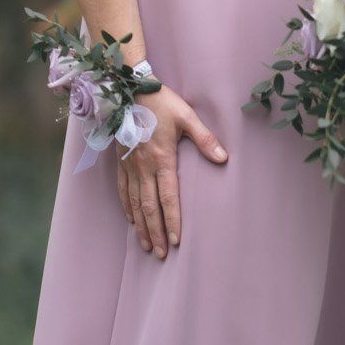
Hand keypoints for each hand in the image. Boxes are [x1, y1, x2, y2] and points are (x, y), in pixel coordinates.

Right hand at [114, 84, 226, 260]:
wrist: (128, 90)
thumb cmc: (161, 102)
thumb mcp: (187, 116)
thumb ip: (204, 138)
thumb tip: (223, 158)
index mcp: (162, 159)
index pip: (168, 198)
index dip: (173, 221)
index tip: (177, 241)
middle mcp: (144, 168)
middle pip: (150, 208)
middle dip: (157, 233)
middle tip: (162, 254)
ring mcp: (130, 166)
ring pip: (135, 204)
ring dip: (142, 227)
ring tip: (147, 246)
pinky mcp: (121, 162)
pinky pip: (123, 191)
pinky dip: (128, 208)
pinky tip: (131, 220)